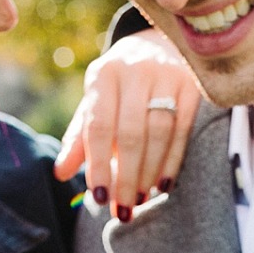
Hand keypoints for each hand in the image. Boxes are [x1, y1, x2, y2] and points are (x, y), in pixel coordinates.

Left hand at [54, 28, 200, 220]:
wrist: (159, 44)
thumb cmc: (120, 86)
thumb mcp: (96, 103)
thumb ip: (79, 138)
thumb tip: (61, 173)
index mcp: (104, 75)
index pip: (99, 127)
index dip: (99, 165)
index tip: (100, 198)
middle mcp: (135, 71)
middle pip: (131, 133)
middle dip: (127, 176)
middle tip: (124, 208)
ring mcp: (167, 75)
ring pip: (159, 133)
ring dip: (150, 171)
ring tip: (142, 198)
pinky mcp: (192, 85)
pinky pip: (183, 130)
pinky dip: (173, 160)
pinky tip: (164, 184)